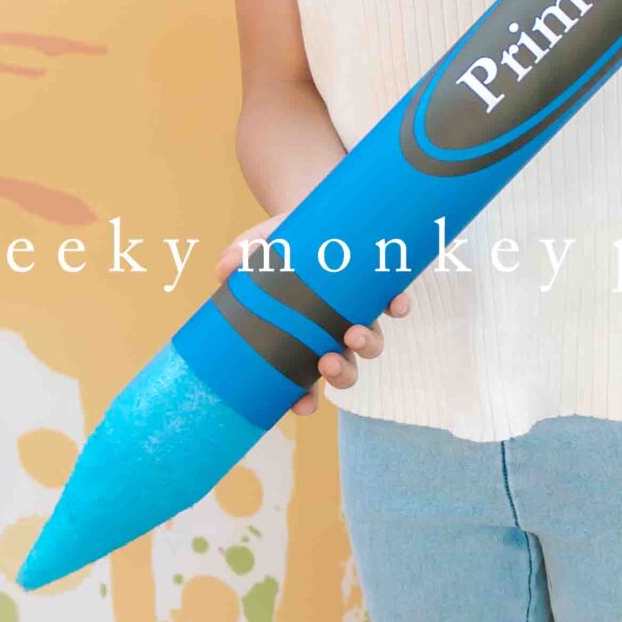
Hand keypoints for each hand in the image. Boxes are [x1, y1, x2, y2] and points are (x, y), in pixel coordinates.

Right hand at [214, 216, 411, 416]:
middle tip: (327, 362)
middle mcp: (334, 334)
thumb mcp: (256, 248)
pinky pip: (395, 304)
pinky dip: (397, 307)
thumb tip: (224, 269)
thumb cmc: (279, 244)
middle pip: (345, 371)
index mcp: (302, 340)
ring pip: (370, 345)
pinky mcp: (379, 288)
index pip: (304, 383)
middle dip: (341, 374)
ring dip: (366, 346)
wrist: (313, 216)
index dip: (305, 400)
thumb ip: (240, 259)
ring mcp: (359, 314)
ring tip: (353, 334)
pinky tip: (394, 303)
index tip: (302, 405)